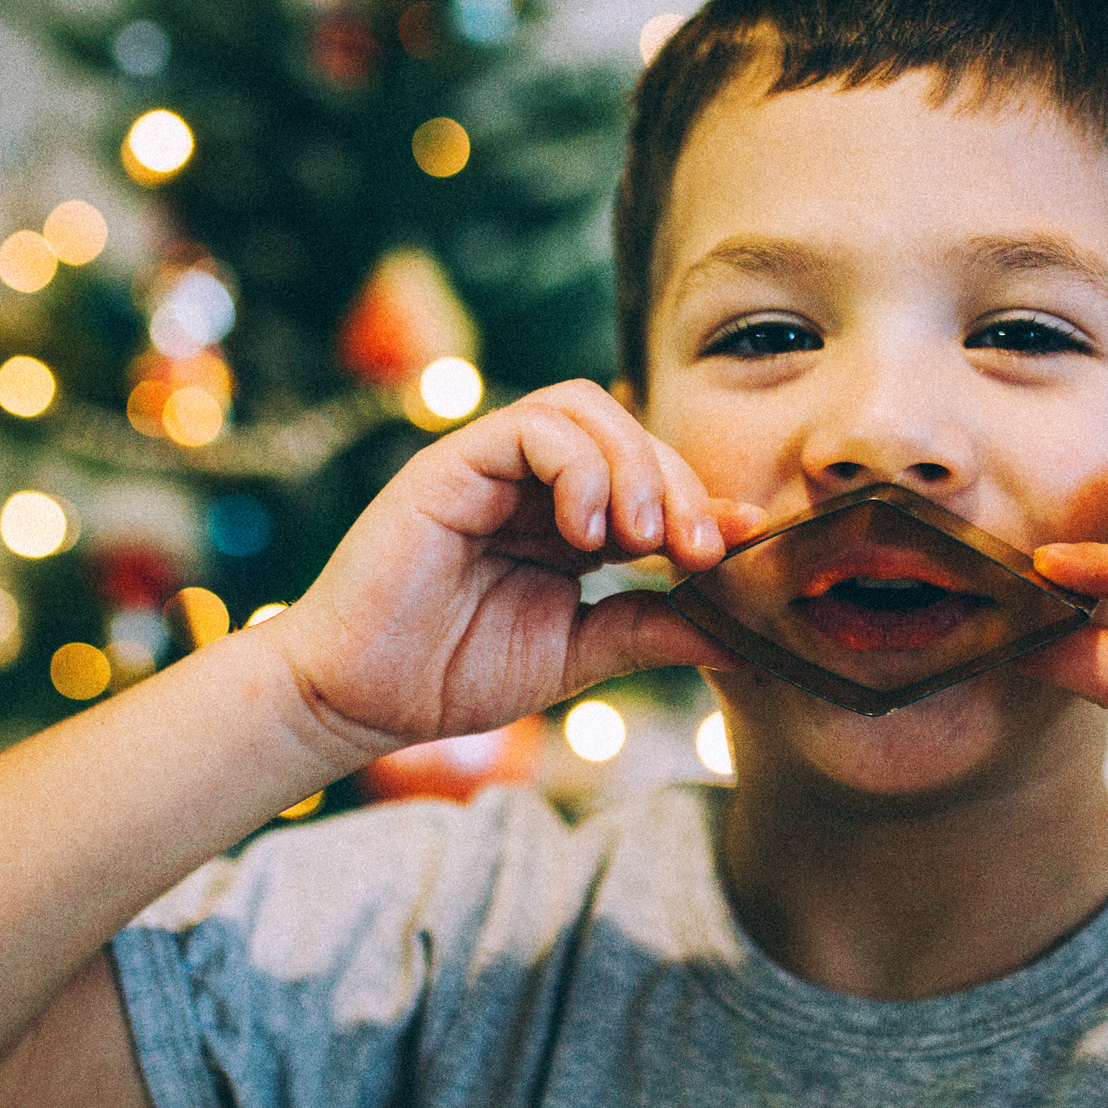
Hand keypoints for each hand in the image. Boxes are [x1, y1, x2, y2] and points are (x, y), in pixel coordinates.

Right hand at [268, 379, 762, 760]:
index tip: (748, 539)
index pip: (652, 479)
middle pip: (629, 431)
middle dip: (680, 485)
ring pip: (584, 408)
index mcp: (565, 520)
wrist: (359, 699)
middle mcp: (532, 481)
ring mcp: (491, 465)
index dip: (704, 500)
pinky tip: (588, 532)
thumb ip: (650, 629)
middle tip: (700, 550)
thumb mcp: (578, 654)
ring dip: (634, 466)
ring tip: (642, 541)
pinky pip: (530, 427)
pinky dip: (578, 467)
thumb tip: (741, 634)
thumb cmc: (452, 674)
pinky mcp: (452, 463)